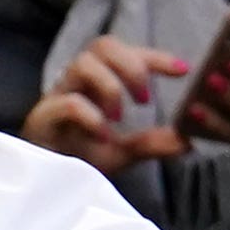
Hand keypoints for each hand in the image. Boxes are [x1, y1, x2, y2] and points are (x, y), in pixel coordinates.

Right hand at [25, 38, 191, 173]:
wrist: (41, 183)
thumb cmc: (77, 157)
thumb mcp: (123, 152)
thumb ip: (152, 144)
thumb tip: (188, 140)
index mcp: (97, 81)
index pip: (125, 52)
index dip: (154, 56)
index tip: (183, 70)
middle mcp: (77, 81)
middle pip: (102, 45)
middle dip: (131, 65)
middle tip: (146, 99)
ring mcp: (58, 96)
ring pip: (82, 64)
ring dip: (110, 86)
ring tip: (120, 116)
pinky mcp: (43, 117)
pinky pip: (67, 102)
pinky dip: (91, 116)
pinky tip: (103, 136)